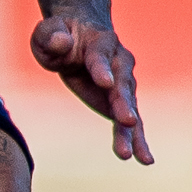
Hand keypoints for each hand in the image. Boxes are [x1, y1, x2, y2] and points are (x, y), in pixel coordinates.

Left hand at [33, 12, 151, 164]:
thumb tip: (61, 42)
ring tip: (133, 155)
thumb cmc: (60, 34)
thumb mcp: (47, 32)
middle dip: (124, 103)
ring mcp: (123, 84)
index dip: (102, 69)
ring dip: (130, 131)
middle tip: (128, 120)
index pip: (100, 57)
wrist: (81, 37)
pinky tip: (144, 159)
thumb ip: (51, 36)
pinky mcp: (120, 103)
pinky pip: (129, 123)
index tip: (105, 83)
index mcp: (100, 42)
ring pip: (129, 108)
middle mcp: (119, 62)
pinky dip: (136, 140)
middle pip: (122, 84)